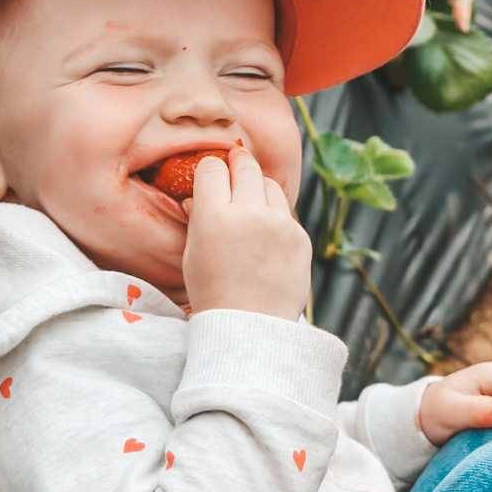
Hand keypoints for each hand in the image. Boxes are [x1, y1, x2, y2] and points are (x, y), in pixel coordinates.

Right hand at [180, 144, 312, 319]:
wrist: (250, 327)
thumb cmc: (213, 293)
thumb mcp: (193, 254)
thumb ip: (198, 218)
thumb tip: (197, 195)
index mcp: (214, 216)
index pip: (212, 168)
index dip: (209, 170)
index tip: (211, 175)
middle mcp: (248, 213)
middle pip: (245, 166)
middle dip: (237, 163)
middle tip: (234, 166)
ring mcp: (278, 224)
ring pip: (269, 184)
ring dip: (258, 188)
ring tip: (251, 204)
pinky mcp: (299, 237)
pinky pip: (285, 212)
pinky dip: (275, 216)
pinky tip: (266, 234)